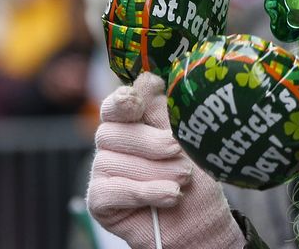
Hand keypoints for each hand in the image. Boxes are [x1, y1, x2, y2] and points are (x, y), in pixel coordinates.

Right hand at [86, 72, 245, 248]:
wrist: (199, 220)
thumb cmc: (195, 175)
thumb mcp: (187, 138)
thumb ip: (164, 112)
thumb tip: (147, 78)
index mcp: (133, 121)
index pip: (118, 103)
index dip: (123, 100)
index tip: (136, 101)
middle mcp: (113, 142)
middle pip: (112, 130)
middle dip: (150, 142)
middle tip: (178, 150)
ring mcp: (102, 170)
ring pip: (111, 161)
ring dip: (155, 171)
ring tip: (183, 180)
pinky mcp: (99, 199)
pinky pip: (110, 189)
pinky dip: (144, 192)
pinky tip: (169, 195)